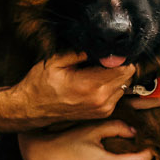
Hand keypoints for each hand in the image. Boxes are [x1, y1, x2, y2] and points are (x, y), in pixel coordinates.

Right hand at [0, 53, 133, 132]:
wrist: (31, 109)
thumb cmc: (40, 84)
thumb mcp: (55, 61)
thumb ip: (81, 52)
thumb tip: (102, 46)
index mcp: (90, 86)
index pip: (124, 68)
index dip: (121, 56)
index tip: (110, 51)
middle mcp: (100, 100)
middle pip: (128, 76)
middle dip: (120, 64)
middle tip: (103, 59)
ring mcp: (103, 109)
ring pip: (124, 85)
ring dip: (116, 76)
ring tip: (96, 71)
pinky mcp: (103, 113)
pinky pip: (117, 94)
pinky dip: (111, 86)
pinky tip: (95, 81)